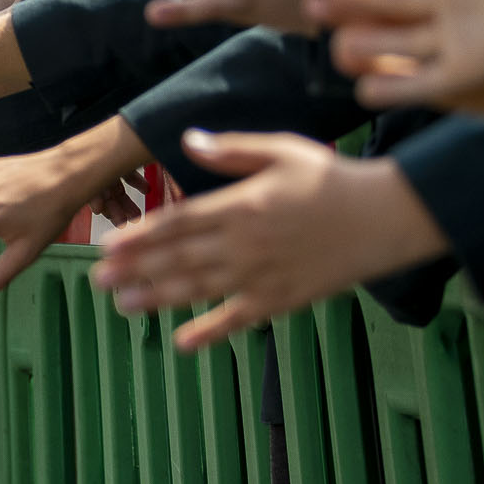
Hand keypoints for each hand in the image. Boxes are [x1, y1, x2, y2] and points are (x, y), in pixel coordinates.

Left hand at [90, 133, 445, 351]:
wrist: (385, 216)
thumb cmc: (333, 178)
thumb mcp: (281, 150)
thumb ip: (232, 150)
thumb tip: (188, 140)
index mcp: (241, 206)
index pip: (178, 222)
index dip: (140, 236)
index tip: (108, 245)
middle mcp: (245, 244)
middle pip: (179, 259)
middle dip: (135, 270)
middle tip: (98, 280)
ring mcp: (262, 276)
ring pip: (199, 290)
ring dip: (158, 299)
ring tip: (124, 305)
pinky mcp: (282, 300)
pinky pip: (238, 319)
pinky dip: (209, 332)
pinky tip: (182, 343)